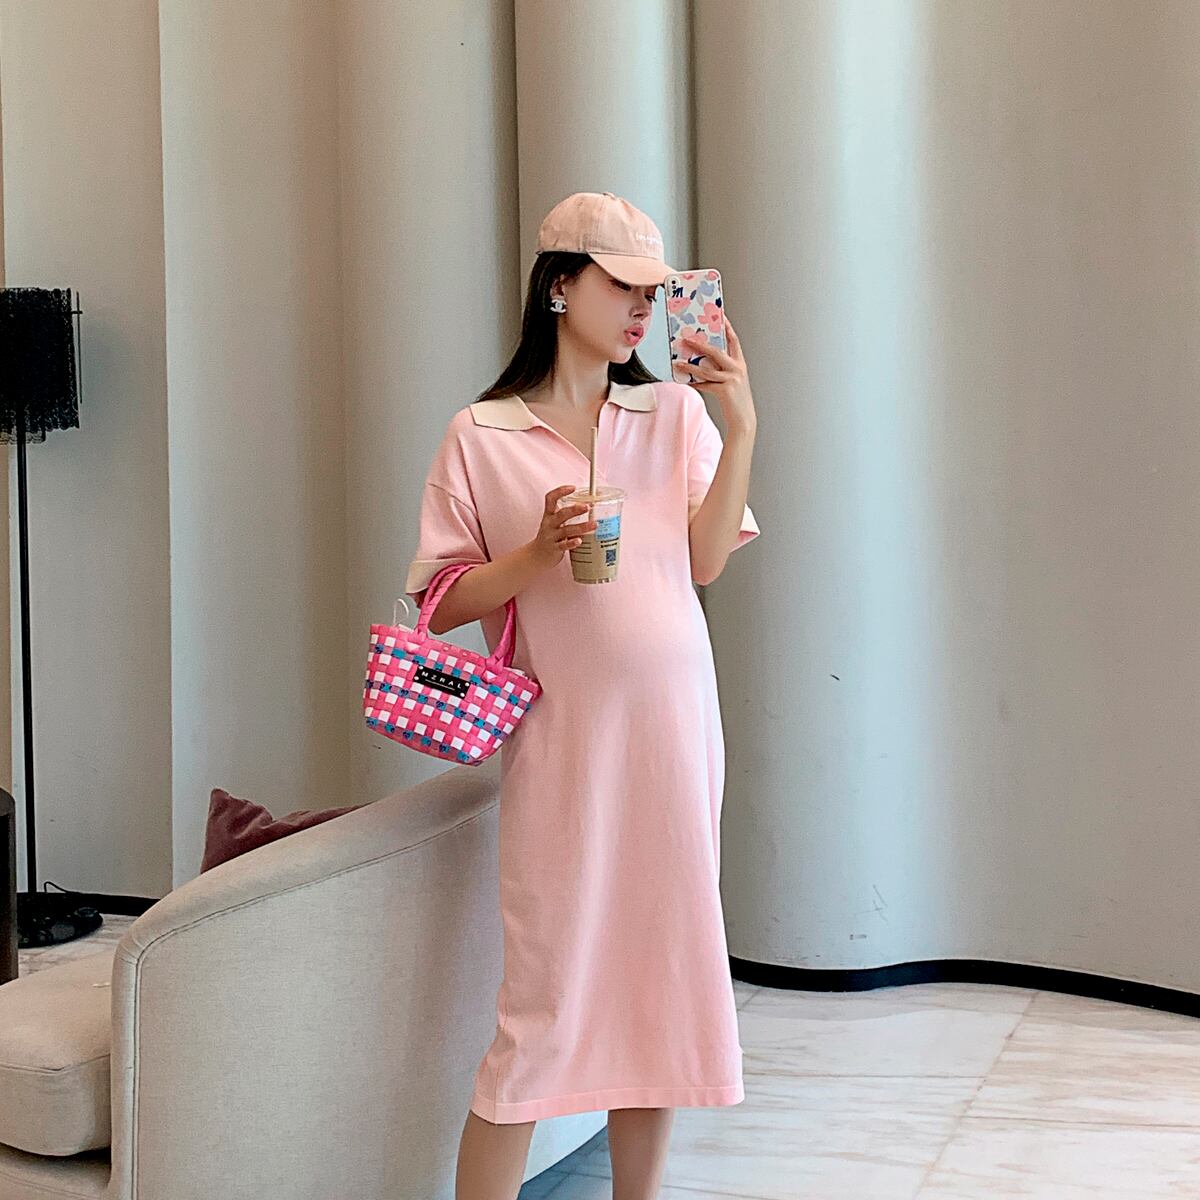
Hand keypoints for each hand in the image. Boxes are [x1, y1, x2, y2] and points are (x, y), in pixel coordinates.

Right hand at [526, 485, 596, 569]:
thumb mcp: (554, 523)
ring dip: (581, 527)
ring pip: (566, 530)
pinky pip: (563, 545)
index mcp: (549, 515)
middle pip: (561, 514)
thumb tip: (590, 507)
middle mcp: (549, 524)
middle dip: (575, 510)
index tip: (573, 487)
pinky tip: (579, 541)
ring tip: (594, 524)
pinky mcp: (554, 549)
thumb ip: (567, 516)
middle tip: (587, 507)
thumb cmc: (550, 537)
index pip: (551, 499)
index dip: (560, 491)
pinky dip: (572, 543)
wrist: (536, 556)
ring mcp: (551, 536)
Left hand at [679, 312, 755, 433]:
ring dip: (690, 365)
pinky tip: (684, 380)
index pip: (733, 340)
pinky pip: (705, 385)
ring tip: (678, 362)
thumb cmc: (736, 400)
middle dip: (700, 344)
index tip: (719, 316)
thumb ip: (721, 369)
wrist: (744, 420)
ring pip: (707, 369)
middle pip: (716, 351)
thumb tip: (701, 361)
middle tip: (686, 338)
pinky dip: (693, 383)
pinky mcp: (725, 390)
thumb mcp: (733, 381)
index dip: (727, 327)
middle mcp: (737, 369)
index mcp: (740, 364)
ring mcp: (732, 379)